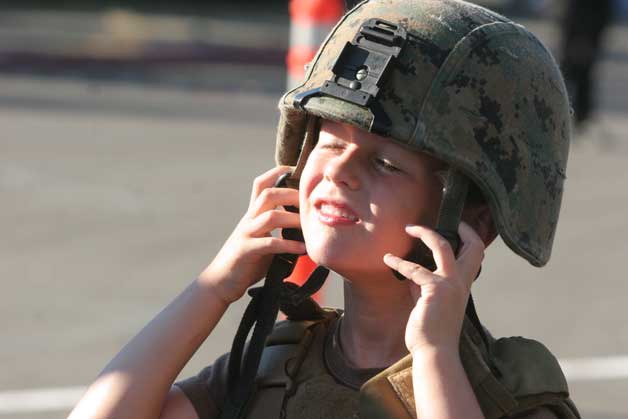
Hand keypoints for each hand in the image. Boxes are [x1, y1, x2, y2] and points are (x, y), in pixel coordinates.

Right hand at [199, 166, 305, 303]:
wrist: (220, 282)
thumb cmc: (247, 262)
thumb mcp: (264, 240)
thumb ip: (280, 231)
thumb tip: (307, 229)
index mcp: (253, 214)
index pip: (261, 184)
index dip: (278, 172)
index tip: (297, 170)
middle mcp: (249, 220)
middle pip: (268, 194)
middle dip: (291, 193)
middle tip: (311, 202)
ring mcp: (246, 234)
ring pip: (270, 216)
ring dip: (293, 219)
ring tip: (309, 227)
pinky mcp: (247, 252)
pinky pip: (270, 244)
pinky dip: (288, 245)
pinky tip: (303, 250)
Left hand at [383, 222, 484, 354]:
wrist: (434, 351)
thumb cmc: (432, 330)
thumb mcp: (429, 302)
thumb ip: (423, 286)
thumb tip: (411, 271)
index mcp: (463, 285)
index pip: (475, 255)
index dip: (469, 236)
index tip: (457, 225)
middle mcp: (461, 282)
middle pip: (472, 246)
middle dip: (461, 227)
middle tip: (447, 219)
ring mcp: (450, 284)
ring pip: (442, 246)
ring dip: (424, 233)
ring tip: (408, 228)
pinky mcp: (434, 290)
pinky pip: (414, 269)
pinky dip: (399, 262)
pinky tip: (388, 259)